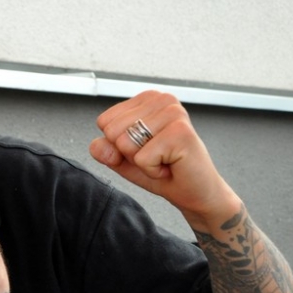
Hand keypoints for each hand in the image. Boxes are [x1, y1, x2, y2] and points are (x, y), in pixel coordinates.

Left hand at [88, 90, 241, 230]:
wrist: (194, 193)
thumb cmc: (164, 171)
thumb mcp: (124, 160)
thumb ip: (105, 150)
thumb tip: (98, 144)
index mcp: (147, 99)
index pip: (104, 121)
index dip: (119, 145)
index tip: (145, 149)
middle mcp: (163, 99)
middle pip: (112, 131)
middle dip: (130, 154)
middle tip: (156, 156)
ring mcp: (174, 113)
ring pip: (125, 144)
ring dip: (142, 162)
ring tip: (164, 160)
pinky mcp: (180, 133)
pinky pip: (141, 159)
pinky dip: (152, 171)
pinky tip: (171, 166)